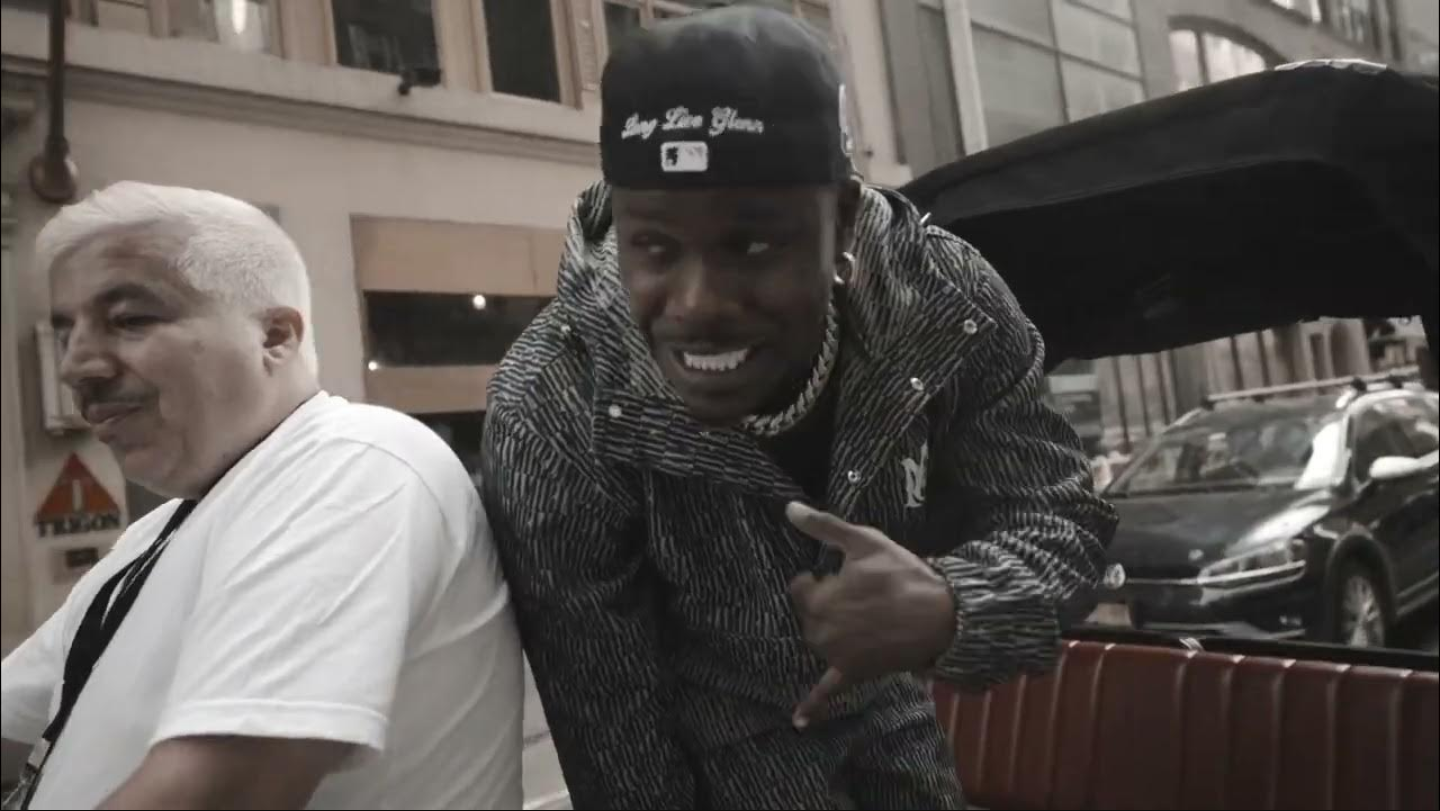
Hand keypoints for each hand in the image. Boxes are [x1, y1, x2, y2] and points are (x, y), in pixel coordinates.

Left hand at [786, 501, 956, 728]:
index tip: (845, 574)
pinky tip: (798, 723)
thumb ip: (823, 526)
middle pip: (808, 615)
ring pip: (817, 641)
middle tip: (859, 594)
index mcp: (819, 600)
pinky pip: (828, 691)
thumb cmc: (901, 574)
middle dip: (825, 603)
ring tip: (858, 617)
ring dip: (827, 631)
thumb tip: (788, 507)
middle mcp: (820, 632)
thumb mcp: (863, 541)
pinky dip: (812, 707)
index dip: (822, 577)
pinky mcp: (853, 673)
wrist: (941, 614)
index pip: (800, 586)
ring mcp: (836, 656)